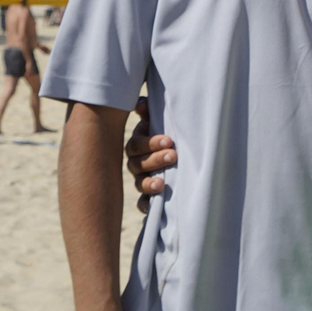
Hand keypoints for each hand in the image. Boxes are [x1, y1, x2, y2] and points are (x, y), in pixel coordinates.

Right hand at [125, 97, 174, 211]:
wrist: (174, 152)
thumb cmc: (164, 133)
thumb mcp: (157, 121)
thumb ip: (149, 112)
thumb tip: (142, 103)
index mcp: (137, 145)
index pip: (136, 145)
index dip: (150, 143)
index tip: (168, 141)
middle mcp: (136, 164)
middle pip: (138, 164)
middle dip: (155, 160)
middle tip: (173, 156)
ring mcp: (141, 179)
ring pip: (140, 183)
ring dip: (150, 183)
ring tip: (162, 183)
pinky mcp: (148, 196)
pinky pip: (143, 203)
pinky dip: (146, 205)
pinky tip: (150, 207)